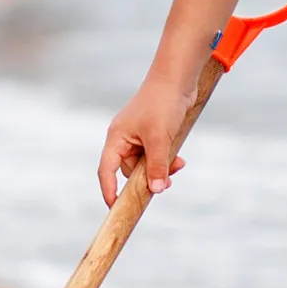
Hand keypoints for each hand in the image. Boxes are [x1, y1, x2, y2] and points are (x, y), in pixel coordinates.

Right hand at [97, 77, 191, 206]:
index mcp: (116, 138)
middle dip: (147, 178)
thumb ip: (157, 166)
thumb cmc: (162, 104)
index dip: (109, 190)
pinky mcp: (153, 134)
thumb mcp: (159, 138)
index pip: (106, 170)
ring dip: (161, 169)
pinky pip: (156, 155)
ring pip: (145, 164)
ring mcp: (138, 136)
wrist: (178, 80)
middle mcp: (124, 138)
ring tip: (179, 165)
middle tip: (167, 183)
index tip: (115, 207)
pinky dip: (166, 160)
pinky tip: (180, 159)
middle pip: (129, 170)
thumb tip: (156, 190)